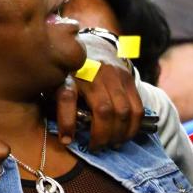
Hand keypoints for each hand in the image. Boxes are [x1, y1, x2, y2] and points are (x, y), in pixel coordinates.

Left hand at [56, 32, 143, 149]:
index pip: (66, 96)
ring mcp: (114, 73)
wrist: (92, 44)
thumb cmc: (70, 70)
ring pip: (123, 111)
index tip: (66, 140)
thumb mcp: (55, 82)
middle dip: (101, 135)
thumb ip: (57, 102)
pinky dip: (133, 126)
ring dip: (119, 134)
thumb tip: (64, 135)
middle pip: (103, 110)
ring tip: (112, 144)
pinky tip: (125, 136)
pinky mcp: (128, 77)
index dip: (67, 122)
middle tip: (96, 148)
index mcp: (69, 73)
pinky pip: (137, 107)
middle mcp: (93, 72)